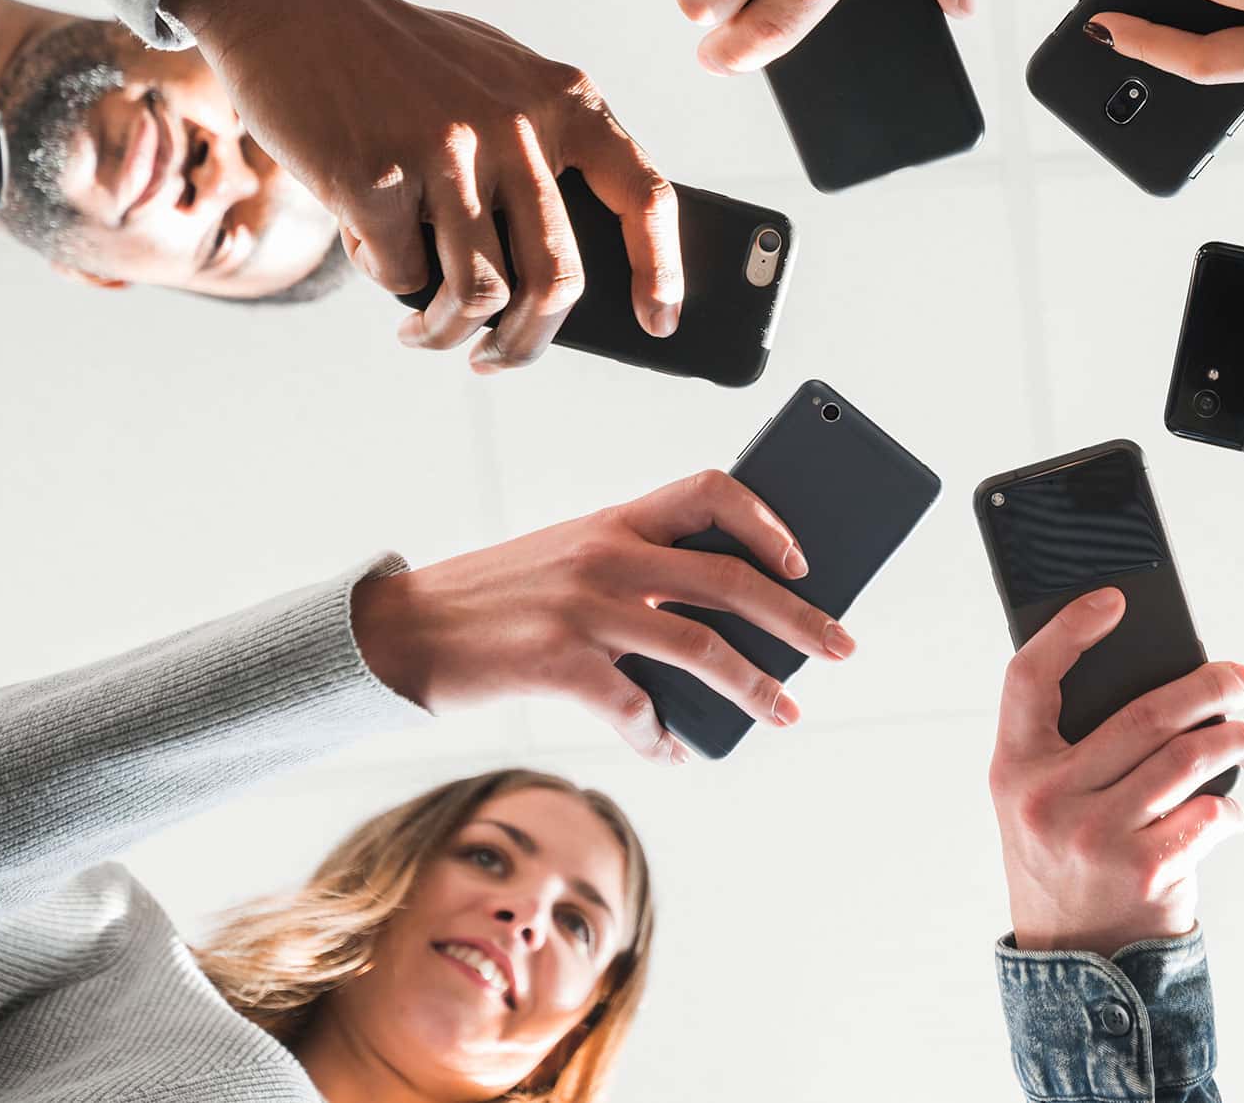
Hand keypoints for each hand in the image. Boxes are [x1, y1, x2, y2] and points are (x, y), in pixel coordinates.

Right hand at [165, 0, 680, 371]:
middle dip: (530, 344)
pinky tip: (368, 243)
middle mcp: (515, 123)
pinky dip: (384, 275)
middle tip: (499, 360)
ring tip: (426, 334)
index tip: (659, 326)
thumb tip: (563, 281)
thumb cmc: (403, 62)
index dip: (660, 271)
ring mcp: (445, 149)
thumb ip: (541, 151)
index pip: (644, 195)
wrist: (291, 2)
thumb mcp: (498, 80)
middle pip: (558, 278)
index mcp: (563, 99)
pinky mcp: (374, 175)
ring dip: (449, 334)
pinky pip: (398, 273)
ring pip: (479, 295)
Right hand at [350, 471, 853, 762]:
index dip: (768, 521)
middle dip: (798, 616)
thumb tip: (721, 630)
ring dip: (756, 686)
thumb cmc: (500, 600)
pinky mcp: (561, 663)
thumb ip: (638, 576)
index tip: (806, 556)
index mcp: (616, 519)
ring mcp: (586, 608)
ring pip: (702, 647)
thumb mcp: (570, 562)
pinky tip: (673, 751)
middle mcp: (609, 554)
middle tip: (840, 645)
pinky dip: (663, 738)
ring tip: (786, 710)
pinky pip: (637, 710)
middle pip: (732, 579)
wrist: (402, 631)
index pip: (712, 491)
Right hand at [988, 590, 1243, 955]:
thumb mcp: (1037, 802)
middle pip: (1145, 713)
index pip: (1029, 678)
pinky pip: (1211, 813)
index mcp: (1013, 769)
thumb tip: (1162, 681)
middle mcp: (1048, 798)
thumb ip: (1070, 747)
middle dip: (1211, 686)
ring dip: (1238, 740)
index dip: (1069, 631)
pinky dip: (1232, 809)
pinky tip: (1231, 810)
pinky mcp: (1147, 868)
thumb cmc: (1064, 862)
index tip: (1115, 602)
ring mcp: (1097, 835)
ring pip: (1190, 756)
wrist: (1073, 963)